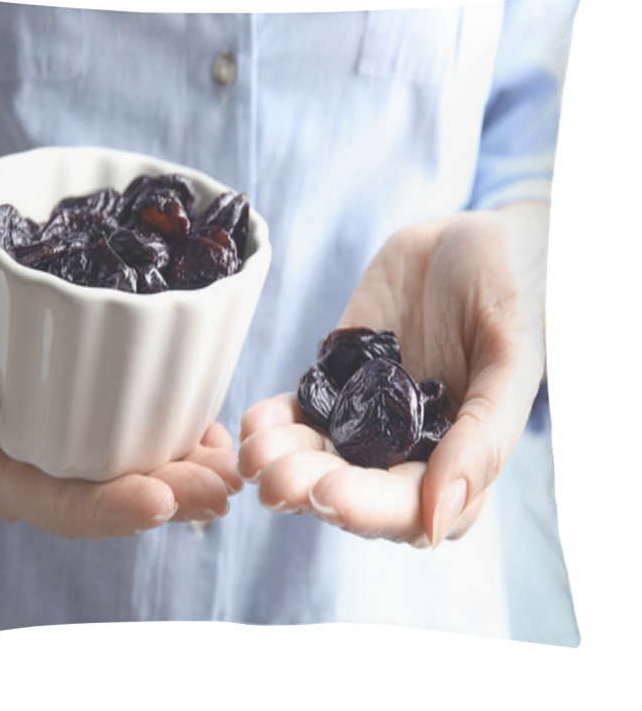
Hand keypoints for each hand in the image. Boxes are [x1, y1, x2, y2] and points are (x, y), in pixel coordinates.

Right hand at [0, 233, 241, 537]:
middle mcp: (49, 451)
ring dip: (191, 473)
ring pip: (141, 468)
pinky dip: (188, 437)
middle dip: (170, 497)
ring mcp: (83, 428)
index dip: (104, 511)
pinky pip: (153, 431)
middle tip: (220, 486)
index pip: (53, 500)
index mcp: (4, 450)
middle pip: (112, 493)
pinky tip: (218, 435)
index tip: (157, 501)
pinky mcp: (112, 400)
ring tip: (231, 465)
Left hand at [238, 203, 548, 546]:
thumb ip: (483, 437)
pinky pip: (301, 412)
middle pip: (353, 489)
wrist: (467, 240)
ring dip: (282, 462)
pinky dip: (275, 423)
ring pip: (319, 456)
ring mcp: (367, 415)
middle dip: (310, 488)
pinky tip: (254, 423)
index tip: (326, 495)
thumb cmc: (510, 293)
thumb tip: (440, 522)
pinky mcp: (338, 381)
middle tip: (273, 479)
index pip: (409, 509)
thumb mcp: (510, 358)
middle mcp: (408, 447)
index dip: (367, 510)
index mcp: (459, 457)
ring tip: (252, 454)